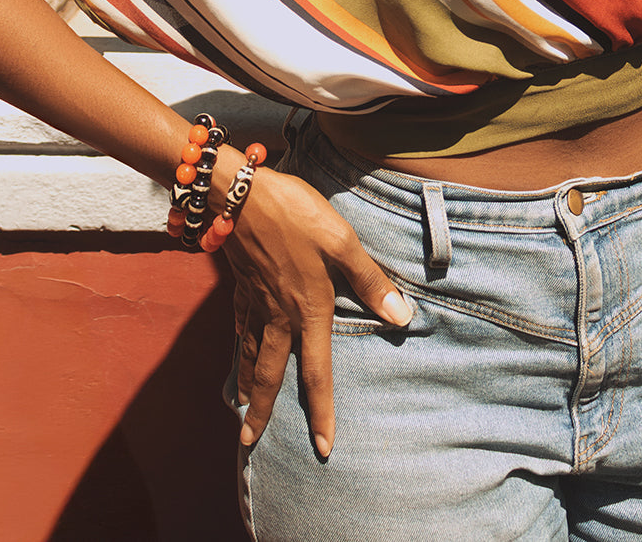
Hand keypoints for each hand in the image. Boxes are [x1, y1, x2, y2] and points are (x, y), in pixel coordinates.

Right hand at [217, 163, 411, 457]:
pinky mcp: (241, 284)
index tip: (324, 447)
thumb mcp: (341, 242)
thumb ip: (370, 281)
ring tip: (240, 408)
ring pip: (249, 354)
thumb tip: (402, 318)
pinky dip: (238, 344)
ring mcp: (256, 301)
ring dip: (245, 384)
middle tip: (249, 442)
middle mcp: (279, 315)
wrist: (239, 194)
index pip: (317, 373)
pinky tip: (239, 346)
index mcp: (308, 310)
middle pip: (269, 374)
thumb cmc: (295, 214)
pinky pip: (239, 325)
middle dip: (261, 412)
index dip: (322, 412)